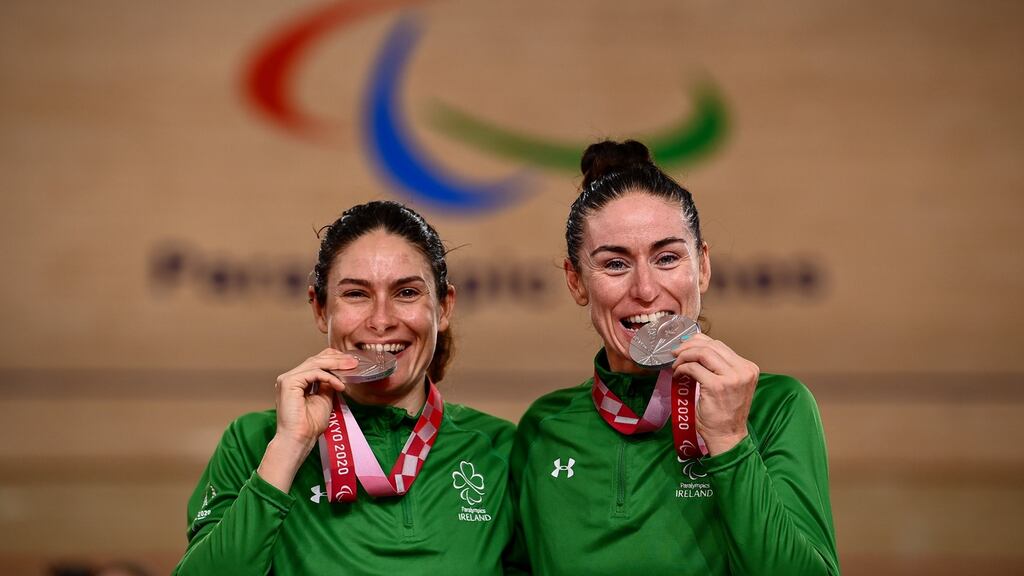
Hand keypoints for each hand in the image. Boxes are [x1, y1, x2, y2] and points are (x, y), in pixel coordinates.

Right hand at [258, 348, 357, 492]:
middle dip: (337, 359)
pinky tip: (340, 385)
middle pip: (316, 359)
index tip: (352, 363)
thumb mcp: (325, 398)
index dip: (334, 359)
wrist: (300, 438)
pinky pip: (314, 373)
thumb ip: (328, 384)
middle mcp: (291, 377)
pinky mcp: (288, 382)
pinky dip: (329, 377)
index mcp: (298, 380)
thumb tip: (338, 373)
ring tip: (351, 368)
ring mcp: (288, 379)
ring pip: (315, 363)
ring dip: (336, 364)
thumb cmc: (310, 425)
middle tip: (354, 362)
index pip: (316, 362)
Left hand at [671, 334, 758, 455]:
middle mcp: (743, 370)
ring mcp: (731, 378)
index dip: (699, 342)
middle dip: (689, 345)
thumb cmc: (725, 414)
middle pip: (711, 345)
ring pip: (702, 353)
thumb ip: (720, 368)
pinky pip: (693, 368)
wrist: (727, 436)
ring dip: (684, 356)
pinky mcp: (717, 386)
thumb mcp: (729, 385)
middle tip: (676, 352)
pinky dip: (682, 368)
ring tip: (676, 364)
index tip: (685, 347)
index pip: (720, 345)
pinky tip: (678, 374)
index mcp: (748, 368)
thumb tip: (696, 350)